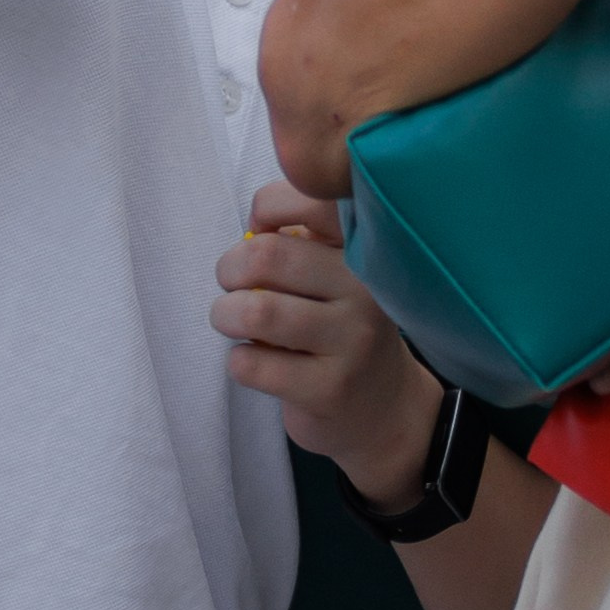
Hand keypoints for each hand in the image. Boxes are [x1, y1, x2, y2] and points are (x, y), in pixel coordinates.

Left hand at [212, 179, 443, 504]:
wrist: (384, 410)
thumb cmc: (341, 328)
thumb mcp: (336, 275)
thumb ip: (300, 240)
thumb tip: (251, 230)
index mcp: (365, 249)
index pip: (311, 199)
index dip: (267, 208)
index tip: (259, 233)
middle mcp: (366, 289)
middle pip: (268, 256)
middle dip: (229, 269)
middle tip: (231, 285)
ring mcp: (352, 342)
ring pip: (258, 310)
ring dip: (225, 314)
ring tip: (230, 321)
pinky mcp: (329, 389)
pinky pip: (253, 364)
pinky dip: (237, 359)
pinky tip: (253, 361)